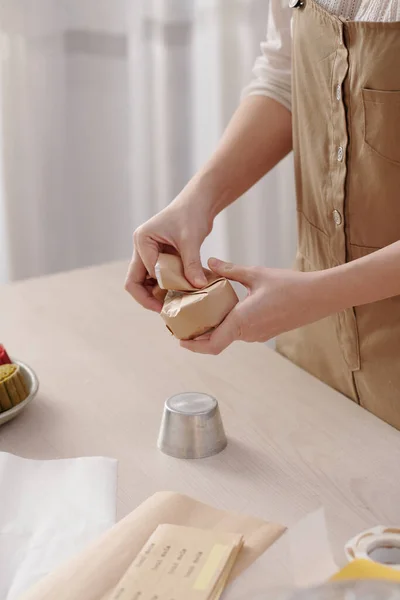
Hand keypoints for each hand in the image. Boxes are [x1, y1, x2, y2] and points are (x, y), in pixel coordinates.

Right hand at [125, 189, 212, 311]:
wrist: (199, 203)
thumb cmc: (192, 214)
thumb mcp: (191, 239)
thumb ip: (191, 263)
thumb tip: (197, 286)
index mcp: (142, 241)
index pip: (141, 274)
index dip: (156, 290)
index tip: (175, 299)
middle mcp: (141, 248)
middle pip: (136, 282)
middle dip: (149, 298)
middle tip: (166, 311)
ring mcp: (149, 253)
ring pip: (146, 282)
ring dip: (157, 294)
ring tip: (174, 304)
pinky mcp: (159, 257)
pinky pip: (158, 278)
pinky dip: (167, 287)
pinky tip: (180, 294)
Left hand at [181, 258, 328, 354]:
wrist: (319, 297)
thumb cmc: (290, 285)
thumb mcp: (256, 274)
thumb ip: (229, 270)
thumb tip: (210, 262)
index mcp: (242, 321)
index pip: (212, 344)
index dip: (193, 346)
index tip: (179, 340)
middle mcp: (249, 333)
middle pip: (216, 342)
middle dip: (198, 336)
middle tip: (183, 323)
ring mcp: (258, 335)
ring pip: (229, 336)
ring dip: (213, 329)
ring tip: (199, 312)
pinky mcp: (265, 331)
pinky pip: (241, 331)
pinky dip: (227, 325)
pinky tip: (222, 309)